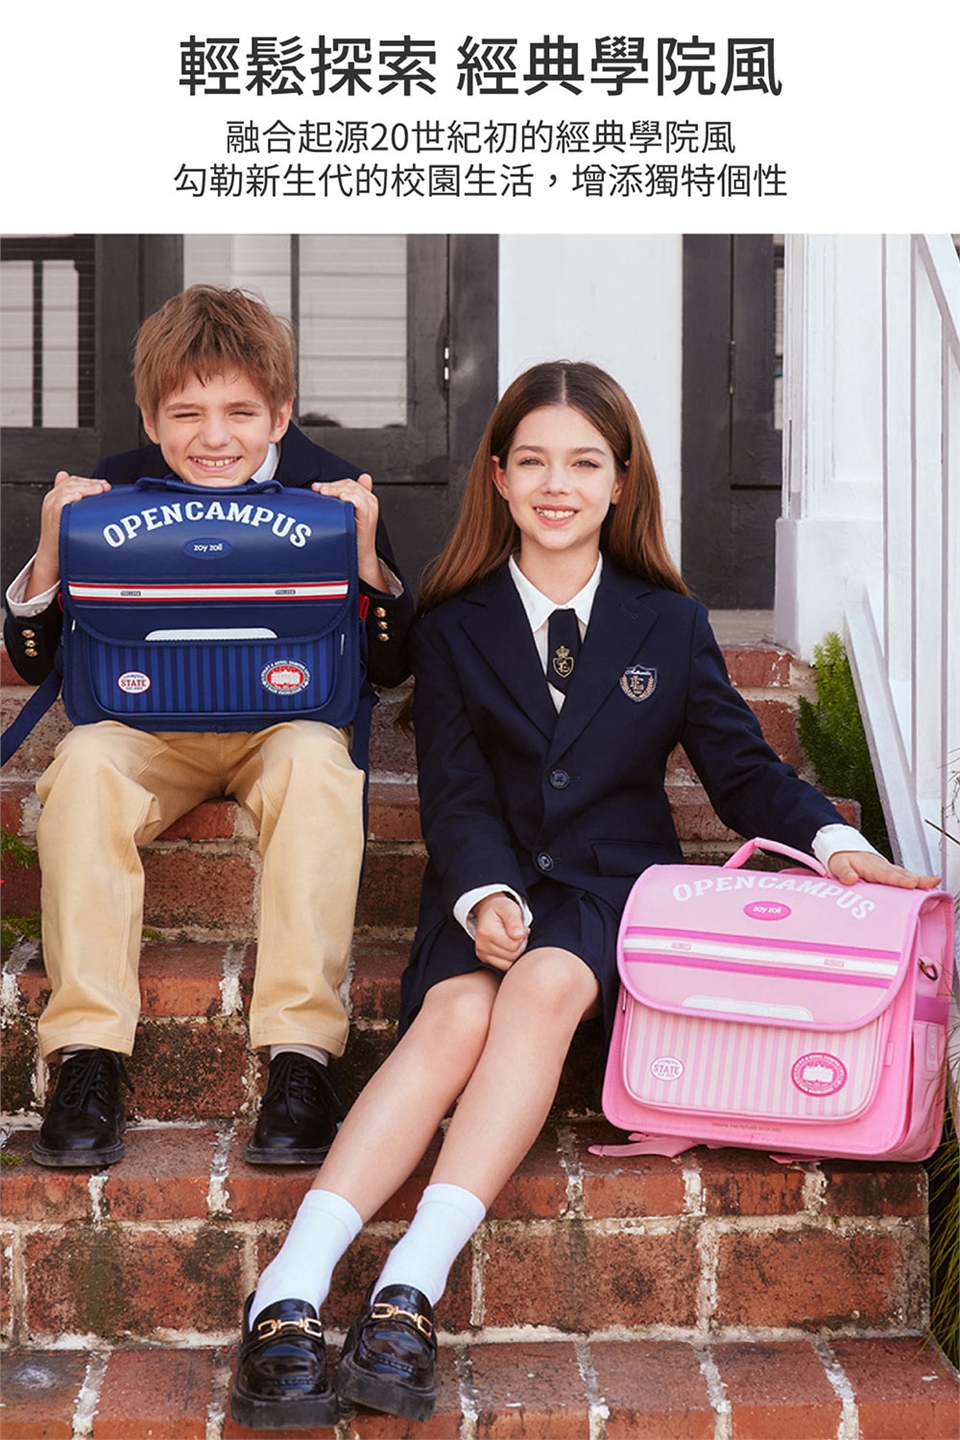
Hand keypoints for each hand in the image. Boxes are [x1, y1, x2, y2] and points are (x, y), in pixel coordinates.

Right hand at [25, 471, 110, 599]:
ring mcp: (51, 507)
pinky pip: (61, 503)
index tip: (105, 485)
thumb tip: (96, 493)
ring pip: (69, 490)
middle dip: (91, 484)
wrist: (54, 556)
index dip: (89, 481)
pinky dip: (70, 497)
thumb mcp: (69, 517)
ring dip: (86, 489)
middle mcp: (52, 499)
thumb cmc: (63, 537)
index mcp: (56, 497)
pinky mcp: (53, 516)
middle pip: (72, 483)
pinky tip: (81, 498)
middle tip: (106, 488)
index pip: (72, 481)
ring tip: (99, 491)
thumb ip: (78, 505)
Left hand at [311, 473, 385, 589]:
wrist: (359, 558)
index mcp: (365, 500)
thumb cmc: (352, 540)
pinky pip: (359, 502)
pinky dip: (349, 498)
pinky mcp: (367, 517)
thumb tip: (323, 490)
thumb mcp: (344, 518)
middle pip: (350, 485)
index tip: (317, 488)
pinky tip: (339, 499)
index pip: (348, 484)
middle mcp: (369, 502)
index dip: (332, 483)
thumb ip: (338, 505)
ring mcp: (370, 509)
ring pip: (353, 490)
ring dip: (336, 490)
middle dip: (331, 486)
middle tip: (317, 490)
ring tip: (323, 493)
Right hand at [472, 893, 529, 970]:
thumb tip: (518, 935)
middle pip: (512, 955)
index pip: (513, 944)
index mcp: (486, 932)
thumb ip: (514, 921)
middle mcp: (481, 945)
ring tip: (513, 938)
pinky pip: (504, 966)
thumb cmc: (501, 909)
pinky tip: (509, 947)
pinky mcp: (485, 960)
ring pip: (509, 963)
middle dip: (520, 944)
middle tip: (518, 933)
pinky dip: (511, 958)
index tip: (521, 927)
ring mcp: (482, 954)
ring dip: (516, 952)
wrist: (489, 912)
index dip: (522, 936)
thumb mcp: (509, 908)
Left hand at [827, 850, 939, 888]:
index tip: (911, 883)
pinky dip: (915, 880)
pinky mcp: (888, 873)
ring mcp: (887, 869)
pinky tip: (923, 887)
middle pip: (902, 874)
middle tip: (932, 882)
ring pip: (905, 874)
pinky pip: (903, 876)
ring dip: (920, 879)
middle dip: (918, 878)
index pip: (888, 875)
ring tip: (934, 884)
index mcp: (871, 866)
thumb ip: (844, 873)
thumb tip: (850, 879)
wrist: (842, 849)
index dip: (900, 880)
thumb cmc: (842, 858)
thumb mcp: (838, 865)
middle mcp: (882, 867)